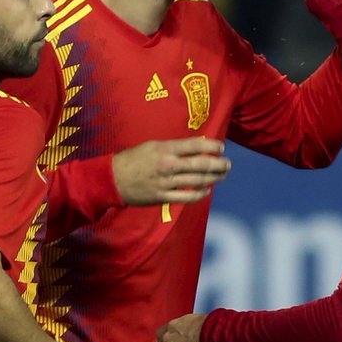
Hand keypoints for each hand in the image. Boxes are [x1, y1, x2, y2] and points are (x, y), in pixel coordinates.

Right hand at [112, 139, 230, 205]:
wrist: (113, 179)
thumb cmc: (133, 159)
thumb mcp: (152, 146)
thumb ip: (172, 147)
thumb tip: (194, 147)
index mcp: (165, 149)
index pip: (194, 145)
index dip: (212, 145)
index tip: (222, 147)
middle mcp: (168, 165)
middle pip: (200, 164)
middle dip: (218, 164)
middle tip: (228, 164)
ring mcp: (166, 182)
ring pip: (197, 180)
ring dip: (213, 178)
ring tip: (222, 175)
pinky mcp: (163, 197)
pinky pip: (187, 197)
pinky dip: (199, 194)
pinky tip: (206, 190)